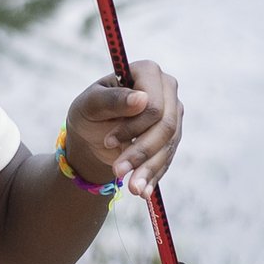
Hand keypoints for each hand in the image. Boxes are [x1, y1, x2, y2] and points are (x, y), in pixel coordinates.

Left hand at [62, 59, 181, 196]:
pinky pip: (168, 159)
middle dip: (142, 152)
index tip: (108, 141)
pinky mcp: (173, 137)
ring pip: (168, 145)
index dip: (134, 126)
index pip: (153, 104)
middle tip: (117, 172)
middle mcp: (167, 90)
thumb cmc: (89, 113)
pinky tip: (142, 192)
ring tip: (131, 188)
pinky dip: (153, 176)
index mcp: (147, 72)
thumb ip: (112, 99)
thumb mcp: (89, 105)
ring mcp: (173, 114)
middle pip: (166, 126)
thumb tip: (141, 99)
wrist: (93, 137)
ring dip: (148, 169)